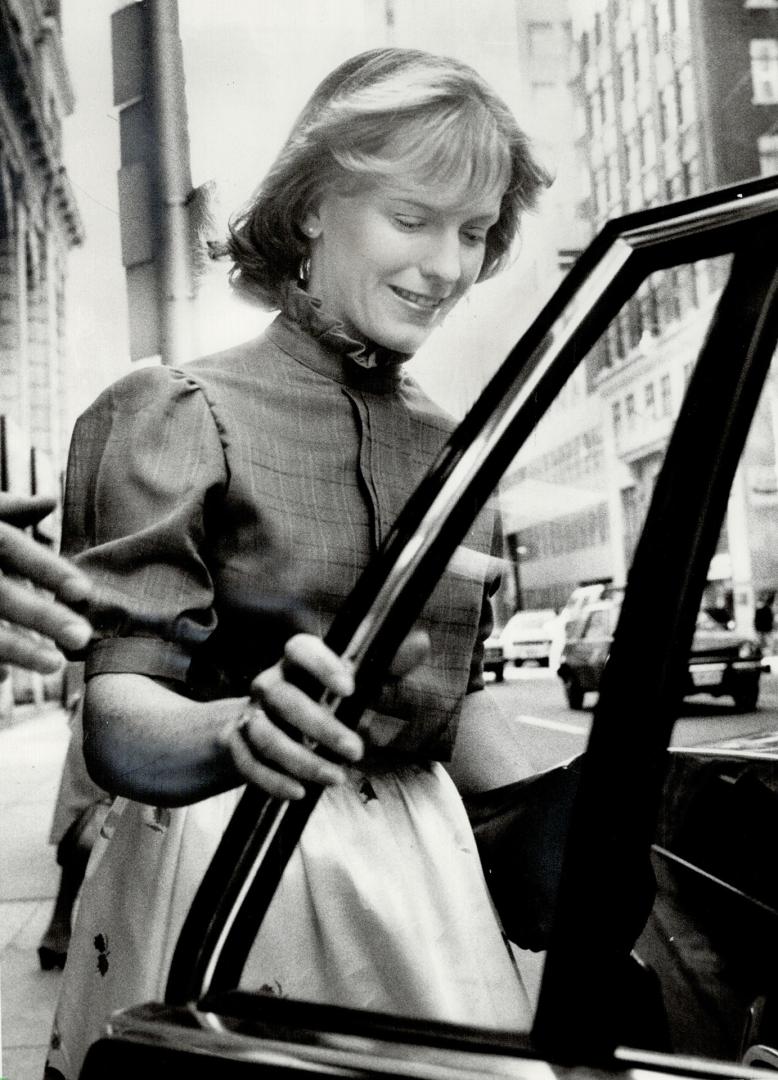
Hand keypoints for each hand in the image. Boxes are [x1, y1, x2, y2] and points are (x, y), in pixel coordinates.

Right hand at [0, 494, 92, 675]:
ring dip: (17, 648)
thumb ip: (4, 508)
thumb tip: (48, 501)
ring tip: (55, 664)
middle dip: (41, 615)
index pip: (12, 546)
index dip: (47, 568)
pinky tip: (4, 676)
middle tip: (81, 636)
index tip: (83, 592)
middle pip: (1, 594)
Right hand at [218, 630, 428, 799]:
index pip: (300, 648)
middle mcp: (269, 683)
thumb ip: (388, 666)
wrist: (268, 728)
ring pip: (266, 735)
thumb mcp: (358, 684)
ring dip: (301, 760)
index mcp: (297, 662)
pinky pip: (248, 764)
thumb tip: (420, 642)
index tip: (350, 688)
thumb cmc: (323, 701)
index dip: (322, 665)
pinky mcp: (239, 746)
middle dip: (322, 727)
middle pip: (284, 699)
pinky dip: (273, 781)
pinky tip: (299, 793)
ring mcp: (251, 715)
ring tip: (336, 778)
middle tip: (357, 751)